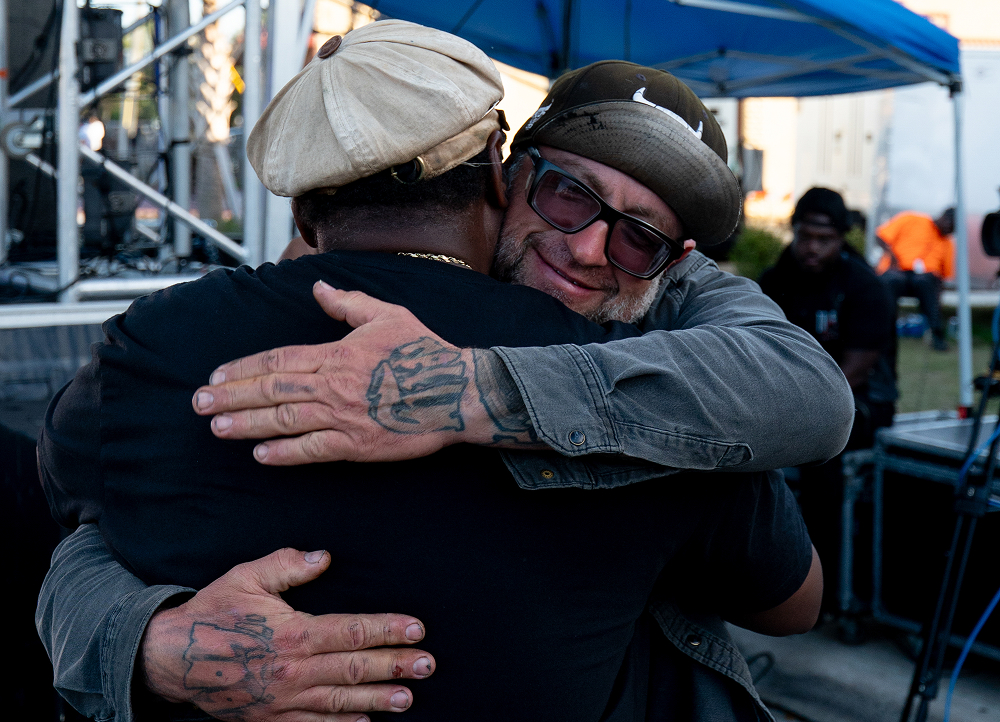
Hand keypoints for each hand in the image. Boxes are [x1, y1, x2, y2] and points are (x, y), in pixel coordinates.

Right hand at [142, 547, 434, 721]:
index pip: (352, 631)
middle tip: (428, 664)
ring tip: (410, 697)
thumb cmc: (212, 612)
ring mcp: (283, 700)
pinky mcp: (270, 719)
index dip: (388, 629)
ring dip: (378, 699)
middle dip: (395, 665)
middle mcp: (293, 671)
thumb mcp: (246, 577)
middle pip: (355, 669)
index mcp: (292, 634)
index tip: (417, 629)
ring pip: (341, 702)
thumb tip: (324, 557)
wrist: (169, 658)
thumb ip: (287, 565)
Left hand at [192, 282, 537, 465]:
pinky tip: (261, 454)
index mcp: (337, 353)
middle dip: (231, 398)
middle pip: (271, 391)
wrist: (458, 392)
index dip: (242, 369)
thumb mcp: (388, 315)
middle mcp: (334, 385)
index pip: (278, 361)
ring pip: (285, 420)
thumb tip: (318, 288)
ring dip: (247, 425)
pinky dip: (285, 453)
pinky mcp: (358, 445)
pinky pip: (314, 450)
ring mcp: (344, 417)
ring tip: (217, 428)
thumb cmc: (425, 351)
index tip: (216, 376)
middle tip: (199, 405)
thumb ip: (348, 303)